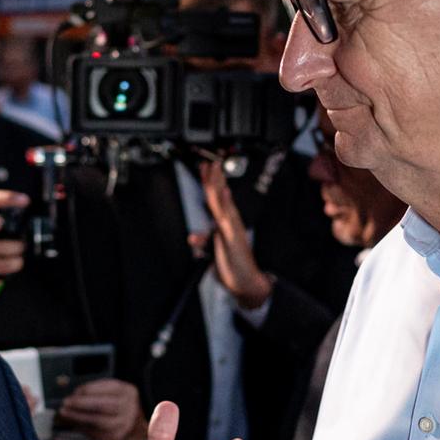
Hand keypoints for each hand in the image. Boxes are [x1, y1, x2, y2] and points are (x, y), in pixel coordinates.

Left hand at [54, 378, 145, 439]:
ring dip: (76, 416)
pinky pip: (94, 431)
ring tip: (64, 413)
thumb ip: (99, 392)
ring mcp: (123, 425)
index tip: (75, 391)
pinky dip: (81, 427)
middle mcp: (129, 408)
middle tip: (65, 402)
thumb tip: (74, 394)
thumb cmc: (121, 411)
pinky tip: (73, 423)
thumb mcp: (117, 396)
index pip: (106, 387)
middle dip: (79, 403)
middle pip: (100, 404)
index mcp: (128, 392)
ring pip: (95, 419)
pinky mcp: (116, 438)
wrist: (136, 435)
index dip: (87, 389)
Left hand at [191, 157, 272, 310]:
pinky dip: (226, 203)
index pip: (216, 197)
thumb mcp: (214, 251)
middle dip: (214, 175)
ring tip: (215, 167)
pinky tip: (224, 192)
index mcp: (226, 221)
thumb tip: (192, 237)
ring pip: (222, 201)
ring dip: (218, 183)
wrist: (246, 281)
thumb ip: (204, 241)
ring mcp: (232, 227)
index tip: (205, 166)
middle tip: (211, 158)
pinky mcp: (232, 236)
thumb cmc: (233, 265)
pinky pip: (227, 217)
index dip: (210, 181)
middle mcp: (230, 220)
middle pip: (219, 194)